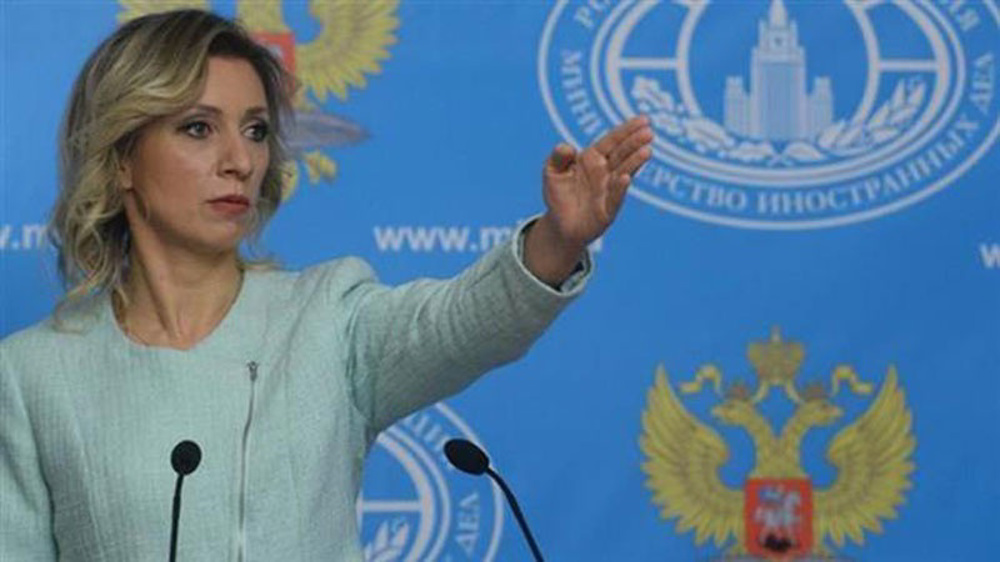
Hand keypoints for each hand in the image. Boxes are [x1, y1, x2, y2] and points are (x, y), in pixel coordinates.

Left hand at [524, 116, 652, 285]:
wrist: (561, 226)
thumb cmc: (559, 195)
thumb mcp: (552, 172)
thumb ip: (557, 158)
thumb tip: (567, 147)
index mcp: (593, 158)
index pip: (612, 141)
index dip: (626, 130)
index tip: (643, 119)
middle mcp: (605, 172)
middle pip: (622, 154)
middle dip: (634, 143)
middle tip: (649, 132)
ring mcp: (609, 190)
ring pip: (623, 173)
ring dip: (634, 162)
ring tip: (646, 151)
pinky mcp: (607, 210)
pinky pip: (614, 198)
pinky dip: (619, 188)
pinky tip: (625, 178)